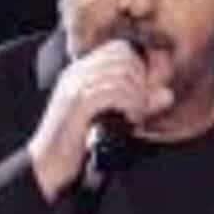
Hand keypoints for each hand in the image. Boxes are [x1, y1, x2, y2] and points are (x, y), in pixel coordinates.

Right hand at [26, 39, 173, 201]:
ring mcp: (75, 86)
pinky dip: (130, 105)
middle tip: (141, 106)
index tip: (144, 92)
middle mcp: (76, 73)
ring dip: (138, 96)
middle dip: (141, 81)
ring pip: (123, 74)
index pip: (119, 48)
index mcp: (80, 71)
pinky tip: (129, 120)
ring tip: (136, 116)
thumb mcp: (109, 118)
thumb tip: (167, 94)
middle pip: (124, 57)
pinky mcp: (78, 104)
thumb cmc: (77, 143)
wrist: (46, 165)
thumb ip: (136, 102)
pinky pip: (115, 92)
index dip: (140, 67)